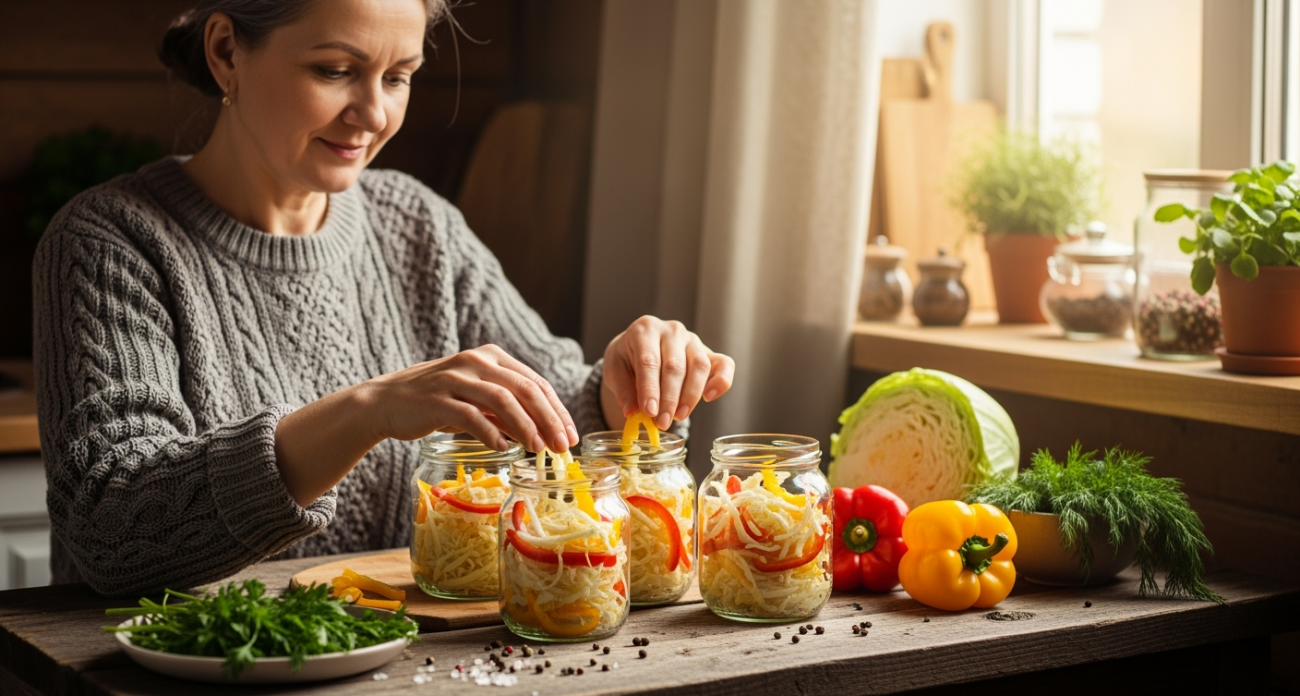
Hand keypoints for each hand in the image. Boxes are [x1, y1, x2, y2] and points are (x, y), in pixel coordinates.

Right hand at [364, 344, 578, 452]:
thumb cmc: (438, 402)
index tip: (571, 435)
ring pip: (502, 400)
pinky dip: (490, 433)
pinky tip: (504, 449)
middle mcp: (476, 362)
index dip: (557, 410)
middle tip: (562, 446)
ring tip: (538, 449)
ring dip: (525, 426)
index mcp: (491, 357)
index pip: (535, 382)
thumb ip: (506, 408)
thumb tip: (544, 432)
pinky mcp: (437, 400)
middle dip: (549, 419)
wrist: (386, 401)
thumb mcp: (476, 397)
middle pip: (525, 389)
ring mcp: (456, 379)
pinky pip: (470, 416)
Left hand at [601, 316, 734, 430]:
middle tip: (662, 422)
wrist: (639, 347)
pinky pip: (724, 364)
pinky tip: (709, 397)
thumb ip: (622, 390)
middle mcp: (672, 330)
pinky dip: (721, 381)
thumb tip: (633, 412)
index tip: (649, 412)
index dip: (650, 388)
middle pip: (675, 366)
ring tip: (678, 416)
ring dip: (690, 396)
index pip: (649, 361)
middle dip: (669, 398)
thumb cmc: (627, 358)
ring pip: (699, 366)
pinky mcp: (709, 352)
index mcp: (645, 329)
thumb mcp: (614, 370)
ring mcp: (693, 340)